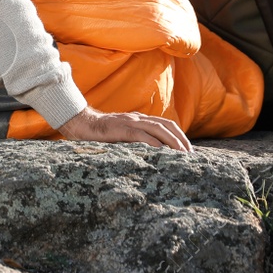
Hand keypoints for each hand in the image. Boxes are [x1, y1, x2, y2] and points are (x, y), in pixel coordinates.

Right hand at [58, 106, 192, 152]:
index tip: (187, 149)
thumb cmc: (101, 133)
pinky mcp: (121, 129)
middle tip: (190, 154)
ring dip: (172, 141)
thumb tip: (153, 151)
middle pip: (166, 125)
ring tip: (181, 153)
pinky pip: (141, 135)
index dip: (179, 134)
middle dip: (181, 139)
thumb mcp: (123, 134)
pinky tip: (161, 151)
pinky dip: (154, 142)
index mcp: (139, 119)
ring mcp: (130, 122)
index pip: (165, 123)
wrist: (82, 124)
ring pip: (158, 128)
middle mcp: (137, 118)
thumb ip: (136, 138)